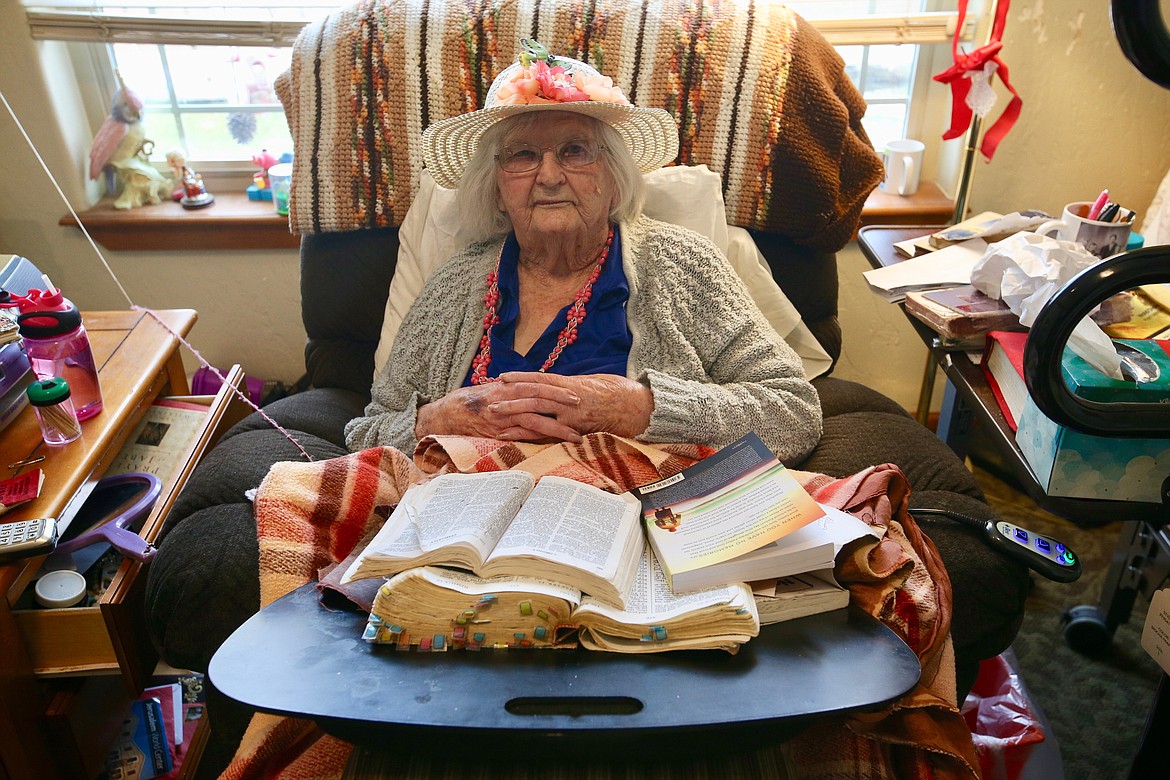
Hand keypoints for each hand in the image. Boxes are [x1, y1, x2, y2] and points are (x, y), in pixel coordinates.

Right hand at [415, 381, 584, 442]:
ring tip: (574, 435)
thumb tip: (535, 389)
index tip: (574, 394)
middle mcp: (505, 400)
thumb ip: (512, 390)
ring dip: (556, 428)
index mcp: (506, 388)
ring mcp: (501, 418)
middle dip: (560, 404)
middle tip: (581, 408)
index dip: (556, 390)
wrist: (446, 415)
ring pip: (533, 421)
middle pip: (538, 399)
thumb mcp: (492, 390)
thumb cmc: (471, 401)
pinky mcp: (497, 433)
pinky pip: (520, 437)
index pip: (535, 385)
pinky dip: (537, 440)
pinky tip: (552, 444)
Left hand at [492, 372, 653, 438]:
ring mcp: (572, 413)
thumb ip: (574, 388)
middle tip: (490, 401)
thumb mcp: (594, 384)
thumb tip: (560, 389)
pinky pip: (549, 431)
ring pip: (538, 411)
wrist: (638, 407)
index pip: (541, 379)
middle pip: (534, 394)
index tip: (502, 378)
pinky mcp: (576, 428)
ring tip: (494, 417)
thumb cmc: (618, 395)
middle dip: (510, 397)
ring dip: (514, 414)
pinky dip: (530, 433)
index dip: (521, 378)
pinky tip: (513, 436)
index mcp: (573, 384)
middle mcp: (569, 397)